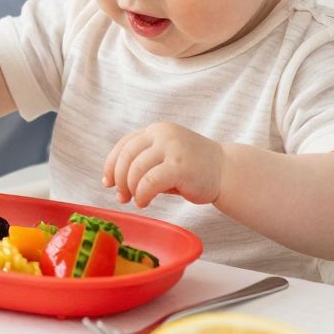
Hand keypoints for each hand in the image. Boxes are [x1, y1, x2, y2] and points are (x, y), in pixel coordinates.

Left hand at [103, 123, 224, 207]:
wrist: (226, 172)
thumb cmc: (193, 170)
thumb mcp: (164, 159)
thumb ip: (143, 164)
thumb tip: (114, 182)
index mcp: (157, 130)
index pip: (124, 144)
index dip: (111, 164)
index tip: (107, 182)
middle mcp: (163, 134)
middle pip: (126, 156)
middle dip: (119, 179)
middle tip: (121, 197)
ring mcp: (172, 148)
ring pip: (136, 170)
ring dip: (131, 189)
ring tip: (137, 201)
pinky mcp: (179, 166)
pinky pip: (149, 182)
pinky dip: (142, 195)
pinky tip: (144, 202)